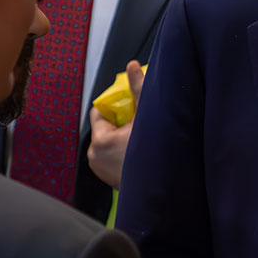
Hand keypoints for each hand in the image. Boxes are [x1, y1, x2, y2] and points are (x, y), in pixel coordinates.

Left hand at [87, 60, 144, 189]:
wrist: (162, 190)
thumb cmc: (154, 157)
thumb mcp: (147, 118)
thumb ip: (138, 90)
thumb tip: (132, 67)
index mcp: (100, 141)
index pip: (99, 112)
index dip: (116, 106)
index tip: (130, 106)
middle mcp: (95, 156)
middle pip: (106, 127)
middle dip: (121, 123)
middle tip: (140, 122)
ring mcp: (101, 169)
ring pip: (110, 142)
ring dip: (122, 137)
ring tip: (140, 137)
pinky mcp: (108, 178)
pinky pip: (113, 156)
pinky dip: (123, 151)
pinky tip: (138, 151)